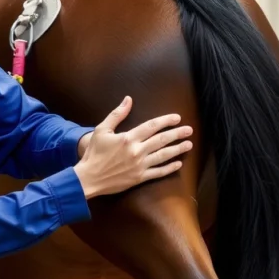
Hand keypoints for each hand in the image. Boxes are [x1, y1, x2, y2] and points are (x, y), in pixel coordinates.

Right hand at [73, 97, 192, 198]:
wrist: (88, 178)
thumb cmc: (94, 153)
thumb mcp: (102, 130)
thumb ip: (117, 114)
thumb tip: (128, 99)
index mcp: (128, 138)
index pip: (152, 126)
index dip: (166, 121)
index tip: (177, 118)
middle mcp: (136, 151)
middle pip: (162, 140)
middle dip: (177, 134)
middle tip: (189, 130)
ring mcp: (139, 166)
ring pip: (163, 156)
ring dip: (178, 149)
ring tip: (189, 144)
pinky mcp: (139, 178)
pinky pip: (158, 173)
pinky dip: (169, 168)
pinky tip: (178, 163)